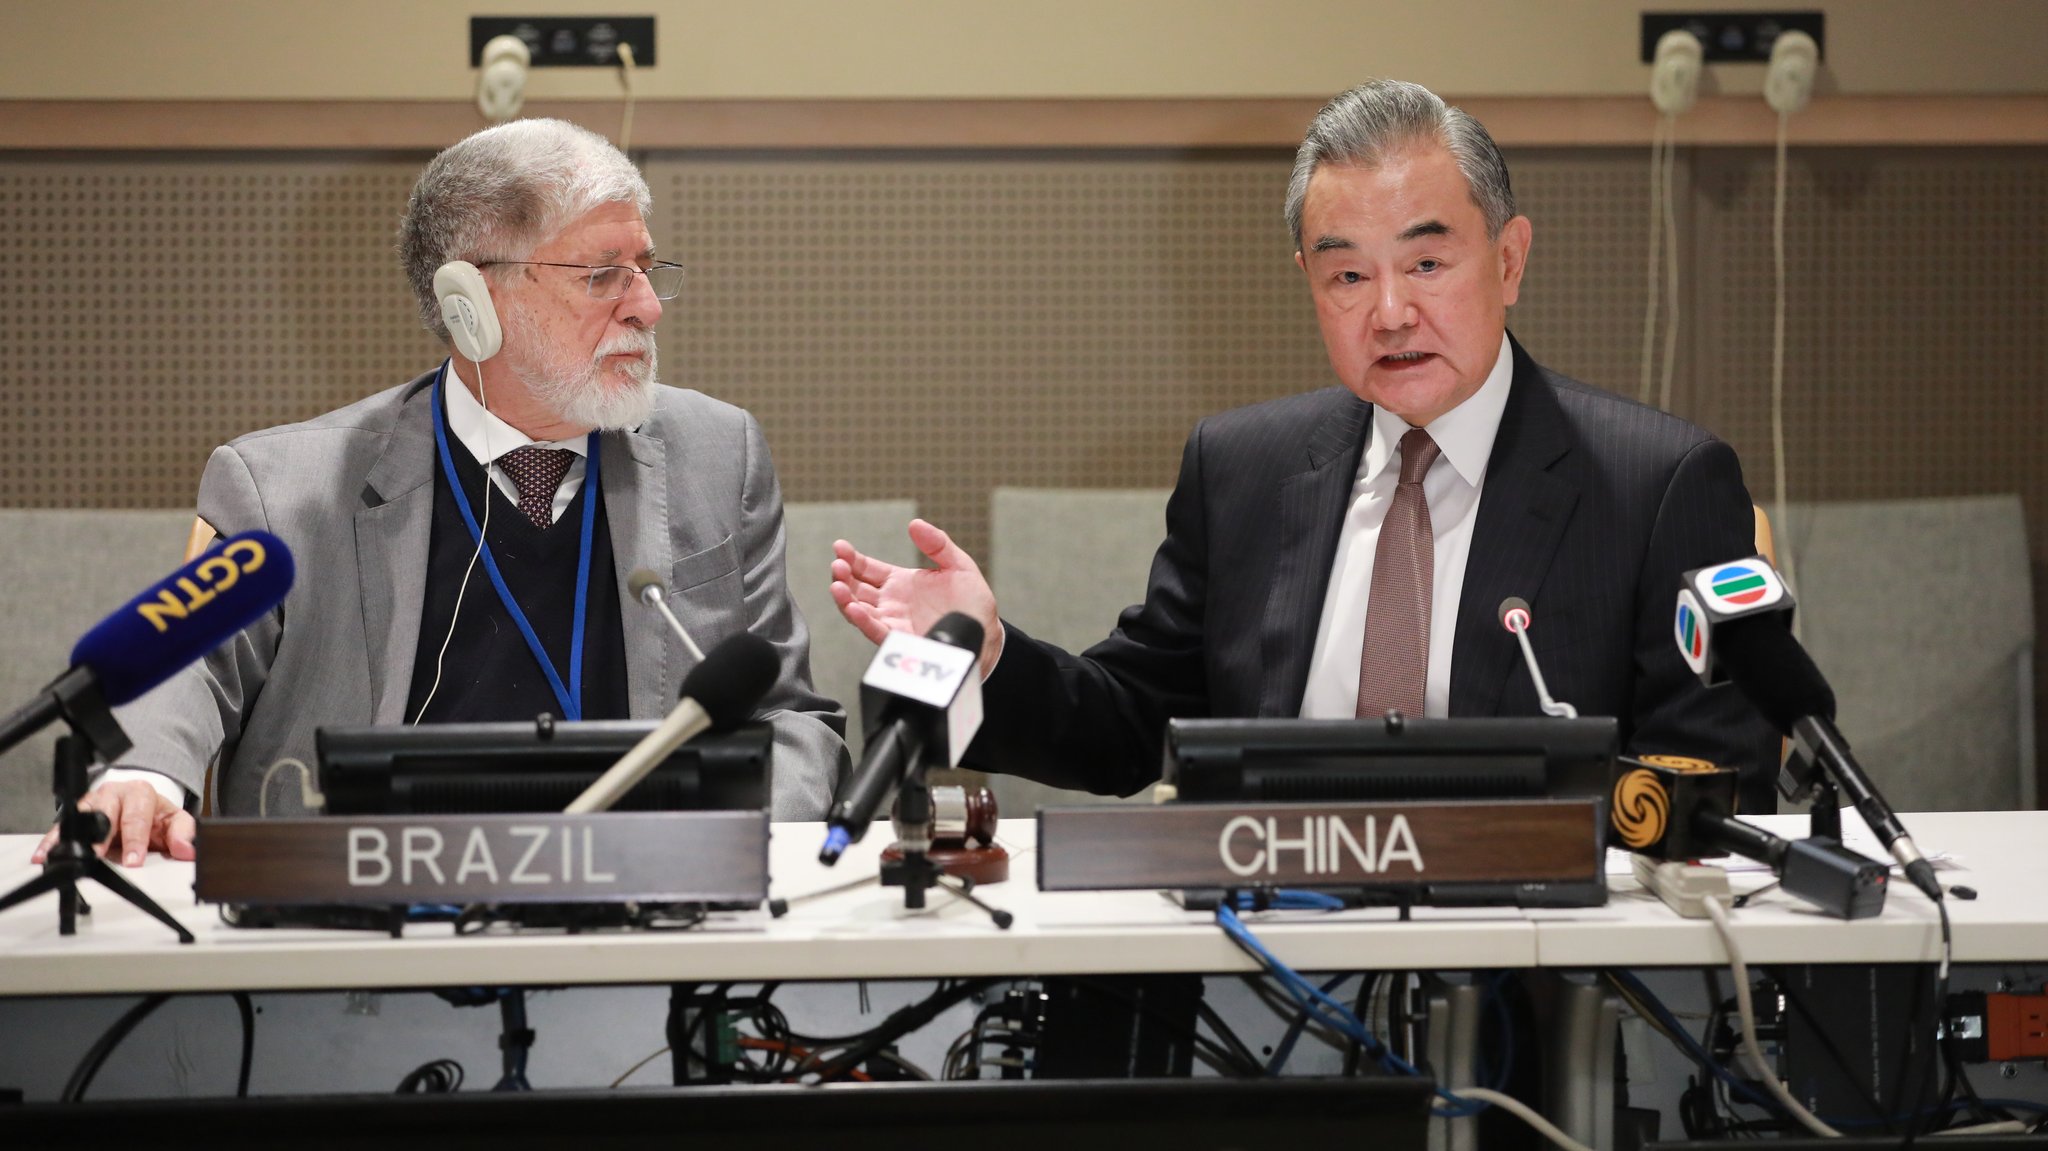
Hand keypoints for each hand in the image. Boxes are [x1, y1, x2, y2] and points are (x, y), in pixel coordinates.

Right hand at [32, 780, 195, 868]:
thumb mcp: (174, 820)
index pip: (137, 817)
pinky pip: (62, 826)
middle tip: (97, 856)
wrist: (137, 801)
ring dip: (71, 837)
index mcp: (140, 793)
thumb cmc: (154, 814)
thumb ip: (183, 834)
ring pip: (80, 817)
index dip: (135, 840)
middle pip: (105, 813)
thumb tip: (187, 850)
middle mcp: (114, 794)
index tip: (133, 861)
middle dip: (101, 837)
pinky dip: (52, 841)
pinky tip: (44, 855)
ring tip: (64, 856)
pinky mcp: (76, 812)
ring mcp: (92, 801)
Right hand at [831, 519, 1002, 671]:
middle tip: (837, 565)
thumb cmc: (972, 603)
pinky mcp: (901, 640)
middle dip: (843, 576)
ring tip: (837, 585)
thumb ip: (937, 544)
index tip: (840, 547)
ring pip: (859, 610)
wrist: (985, 633)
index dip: (851, 558)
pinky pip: (876, 630)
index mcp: (900, 583)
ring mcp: (893, 621)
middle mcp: (891, 602)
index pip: (866, 569)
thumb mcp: (958, 565)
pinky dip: (862, 621)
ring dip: (845, 598)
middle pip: (856, 588)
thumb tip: (915, 524)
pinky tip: (853, 608)